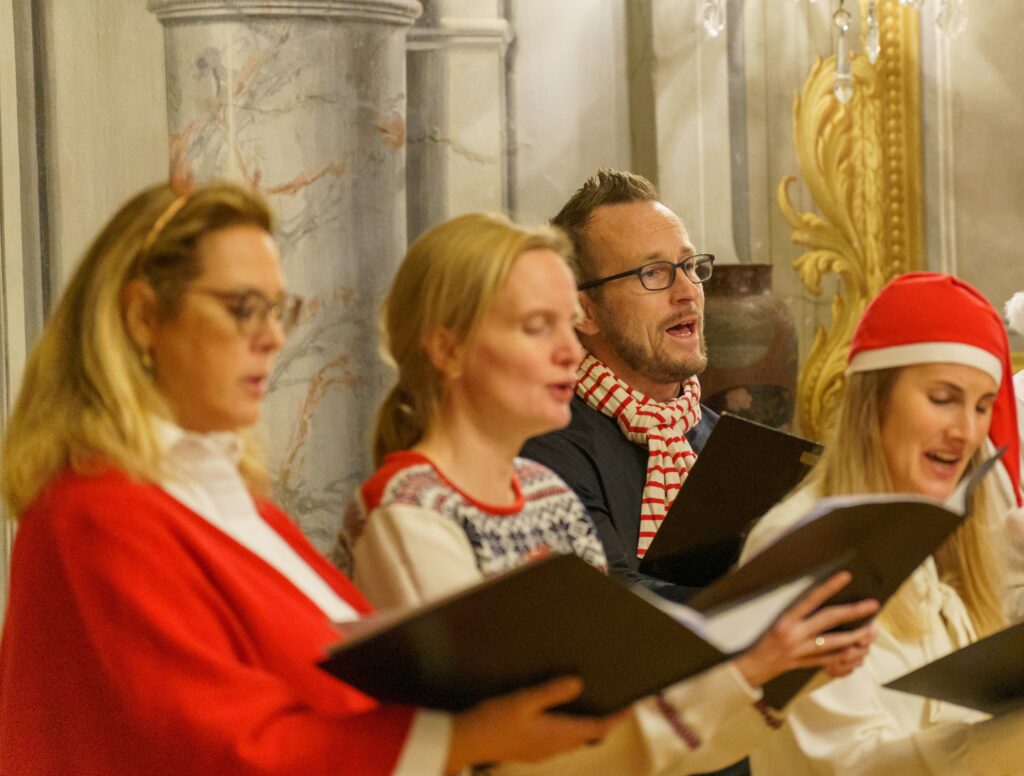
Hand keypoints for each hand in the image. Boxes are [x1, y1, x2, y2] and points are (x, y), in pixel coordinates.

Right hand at [444, 676, 627, 773]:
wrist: (463, 743)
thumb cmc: (493, 721)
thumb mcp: (523, 700)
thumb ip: (551, 692)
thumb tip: (579, 683)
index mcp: (556, 735)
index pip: (596, 729)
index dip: (615, 718)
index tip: (629, 705)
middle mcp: (553, 747)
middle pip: (587, 735)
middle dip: (602, 720)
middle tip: (612, 701)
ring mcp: (540, 751)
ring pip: (573, 738)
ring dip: (585, 724)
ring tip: (590, 703)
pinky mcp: (529, 749)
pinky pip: (558, 739)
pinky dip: (568, 726)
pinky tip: (559, 713)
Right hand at [732, 570, 878, 688]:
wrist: (750, 666)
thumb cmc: (760, 639)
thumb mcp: (774, 620)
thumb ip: (795, 611)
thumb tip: (819, 600)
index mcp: (786, 619)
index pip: (811, 598)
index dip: (829, 586)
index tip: (846, 576)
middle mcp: (794, 634)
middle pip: (829, 620)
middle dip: (854, 612)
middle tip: (872, 605)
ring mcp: (800, 651)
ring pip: (835, 643)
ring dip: (856, 637)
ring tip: (871, 632)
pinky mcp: (804, 664)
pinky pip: (829, 660)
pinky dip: (845, 656)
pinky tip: (857, 652)